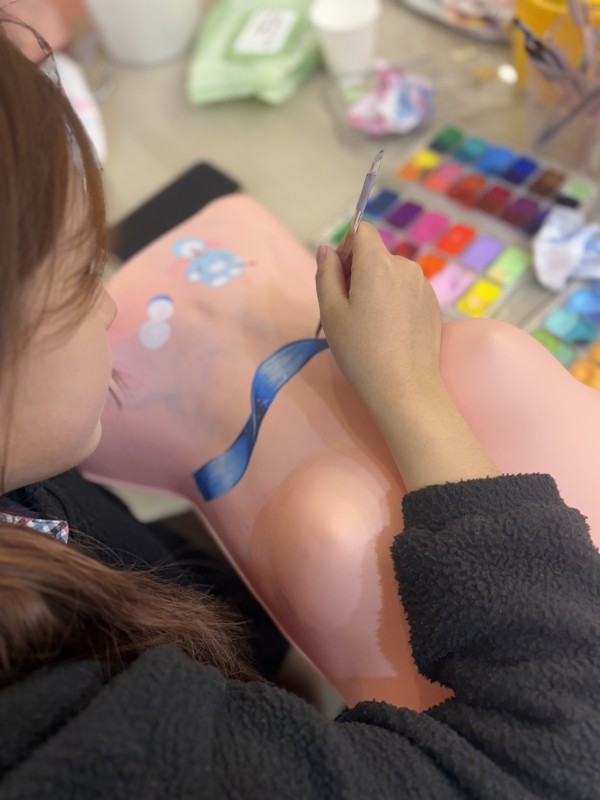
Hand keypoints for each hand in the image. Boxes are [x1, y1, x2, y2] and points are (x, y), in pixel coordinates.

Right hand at [315, 223, 442, 415]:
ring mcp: (423, 286)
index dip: (346, 248)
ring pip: (391, 274)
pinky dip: (394, 302)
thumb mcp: (331, 312)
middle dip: (359, 273)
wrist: (405, 389)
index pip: (363, 231)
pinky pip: (406, 291)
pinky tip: (390, 332)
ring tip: (371, 326)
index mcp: (378, 264)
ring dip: (377, 289)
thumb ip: (326, 273)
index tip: (340, 279)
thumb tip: (327, 250)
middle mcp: (406, 267)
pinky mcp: (432, 304)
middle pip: (376, 255)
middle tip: (350, 312)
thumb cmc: (361, 352)